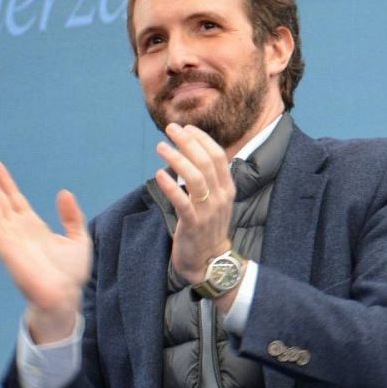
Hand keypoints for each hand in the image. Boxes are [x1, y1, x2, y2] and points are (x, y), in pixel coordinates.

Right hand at [0, 155, 89, 341]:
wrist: (65, 296)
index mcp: (32, 225)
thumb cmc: (71, 273)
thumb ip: (71, 216)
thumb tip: (64, 192)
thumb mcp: (78, 239)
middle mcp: (17, 229)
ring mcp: (9, 237)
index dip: (3, 180)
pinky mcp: (5, 247)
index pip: (13, 197)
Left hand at [154, 123, 233, 284]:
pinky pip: (182, 202)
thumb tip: (191, 153)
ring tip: (162, 147)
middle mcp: (220, 197)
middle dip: (187, 142)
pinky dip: (170, 186)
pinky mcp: (193, 224)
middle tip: (170, 129)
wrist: (209, 259)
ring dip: (177, 159)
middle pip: (206, 162)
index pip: (218, 156)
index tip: (186, 128)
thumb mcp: (215, 200)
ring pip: (195, 178)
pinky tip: (159, 175)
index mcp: (227, 188)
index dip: (202, 139)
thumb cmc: (207, 226)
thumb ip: (208, 179)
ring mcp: (208, 211)